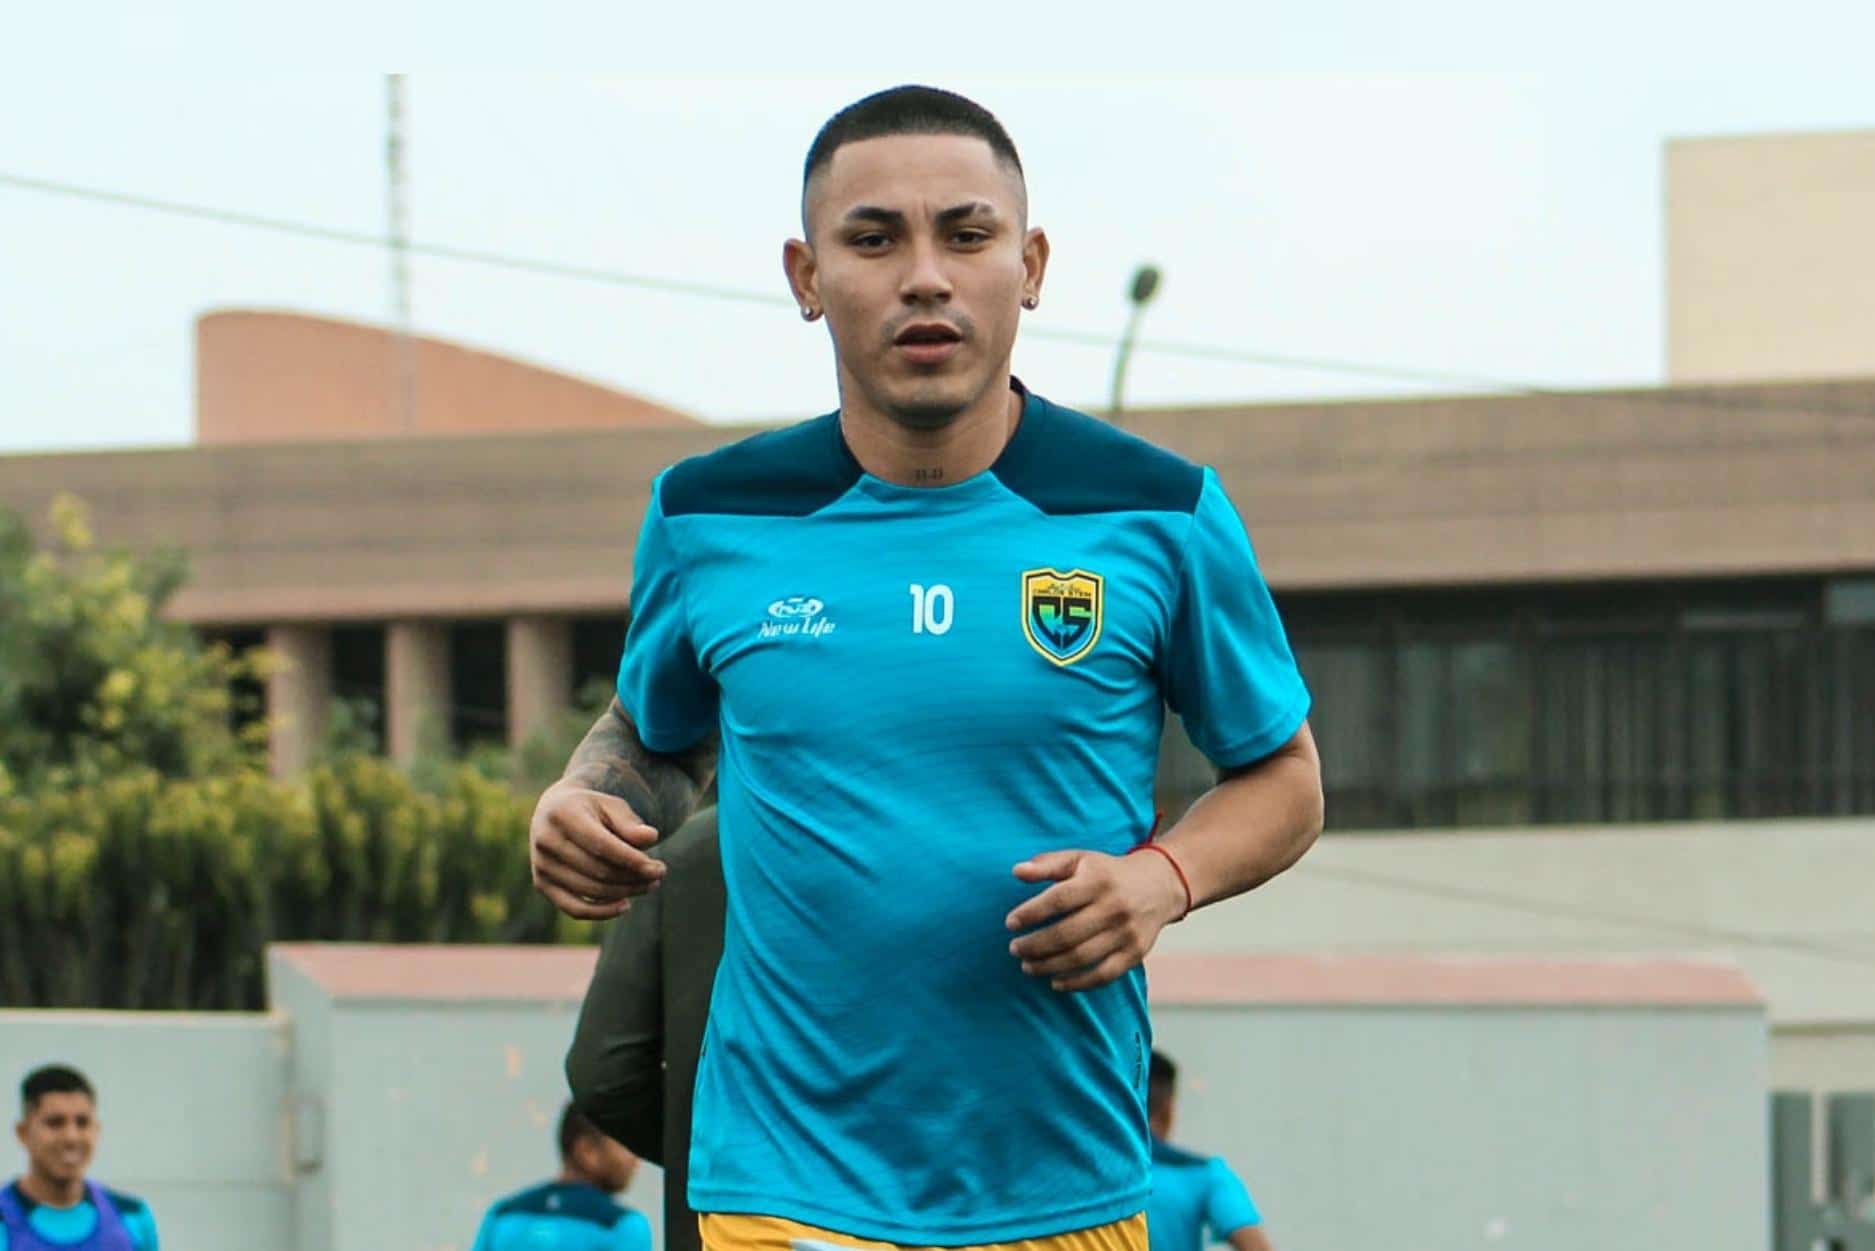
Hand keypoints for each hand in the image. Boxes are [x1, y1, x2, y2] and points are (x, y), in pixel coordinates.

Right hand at [529, 782, 665, 919]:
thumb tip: (651, 838)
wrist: (555, 811)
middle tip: (659, 875)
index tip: (659, 868)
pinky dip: (601, 912)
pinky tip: (625, 905)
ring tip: (649, 886)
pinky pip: (574, 908)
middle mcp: (546, 840)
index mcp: (563, 814)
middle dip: (633, 877)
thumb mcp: (611, 806)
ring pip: (590, 890)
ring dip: (624, 892)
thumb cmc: (591, 809)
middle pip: (598, 870)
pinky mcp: (541, 884)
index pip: (602, 845)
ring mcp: (541, 865)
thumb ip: (630, 823)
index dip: (632, 860)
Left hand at [1004, 849, 1187, 991]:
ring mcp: (1127, 932)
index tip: (1010, 923)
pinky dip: (1077, 983)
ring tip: (1027, 966)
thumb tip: (1016, 871)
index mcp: (1097, 880)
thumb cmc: (1106, 873)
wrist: (1159, 885)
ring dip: (1048, 966)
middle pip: (1066, 934)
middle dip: (1034, 945)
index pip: (1058, 900)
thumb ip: (1047, 864)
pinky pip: (1103, 975)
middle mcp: (1114, 907)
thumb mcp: (1079, 859)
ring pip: (1081, 957)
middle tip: (1014, 949)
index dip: (1031, 913)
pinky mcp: (1135, 953)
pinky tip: (1055, 982)